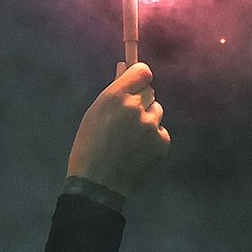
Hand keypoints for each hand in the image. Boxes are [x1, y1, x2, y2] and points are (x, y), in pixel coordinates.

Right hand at [66, 62, 170, 197]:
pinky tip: (137, 151)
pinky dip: (152, 140)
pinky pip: (161, 132)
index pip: (143, 71)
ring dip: (148, 120)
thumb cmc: (90, 147)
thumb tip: (124, 67)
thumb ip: (114, 90)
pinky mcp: (162, 142)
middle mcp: (136, 107)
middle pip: (150, 91)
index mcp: (115, 97)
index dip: (140, 77)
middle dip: (141, 101)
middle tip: (126, 120)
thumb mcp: (95, 113)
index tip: (137, 84)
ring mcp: (151, 126)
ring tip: (130, 139)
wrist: (97, 184)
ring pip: (157, 112)